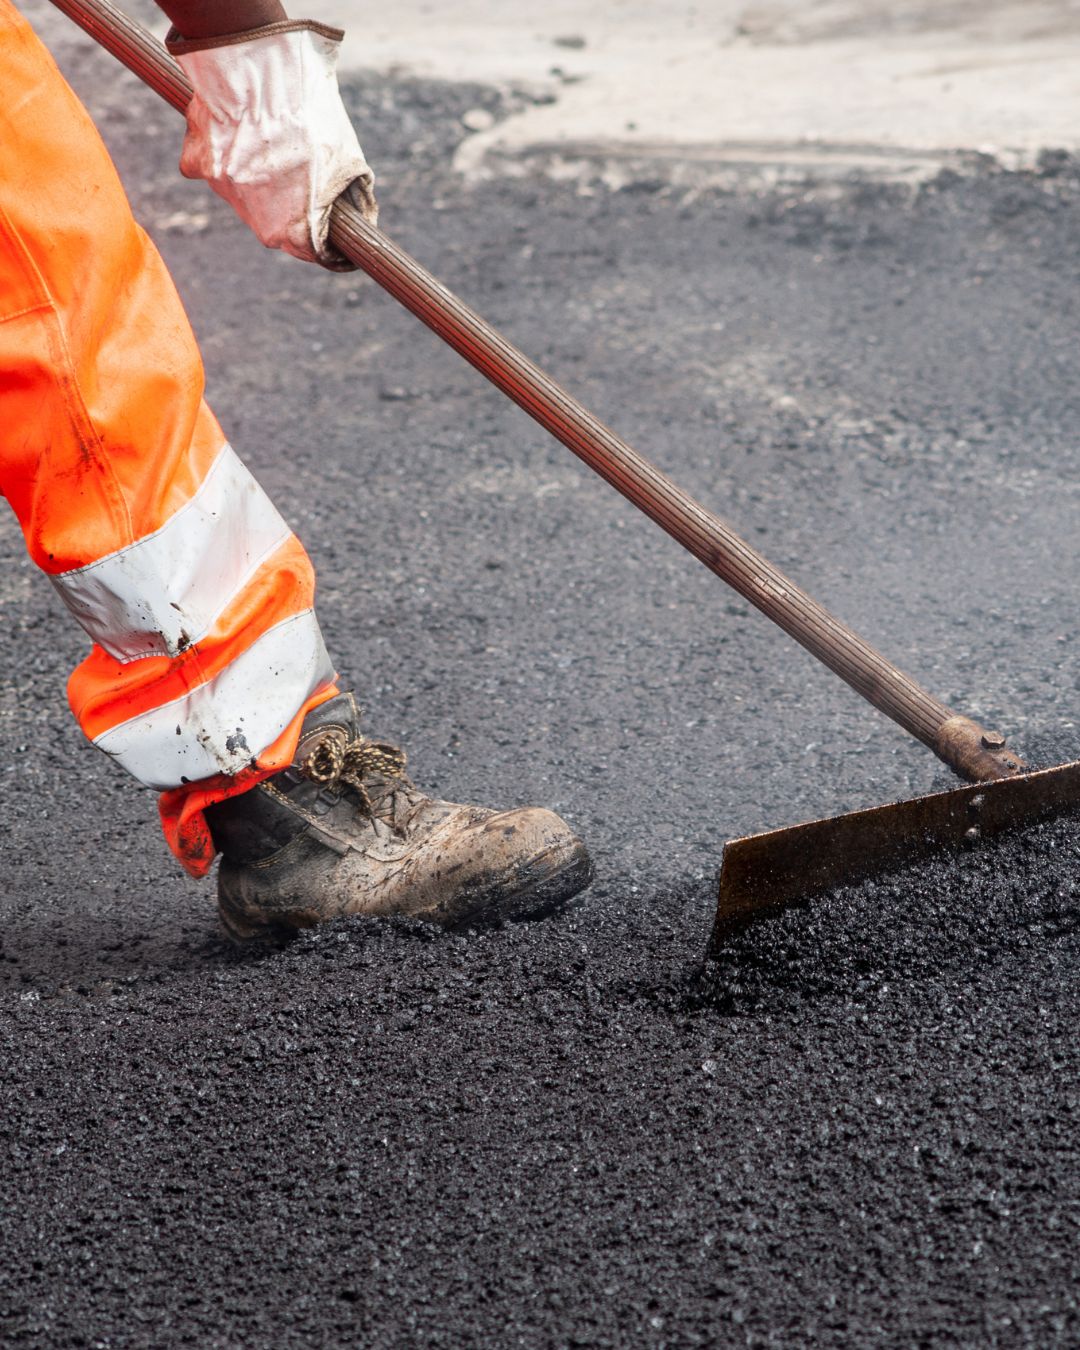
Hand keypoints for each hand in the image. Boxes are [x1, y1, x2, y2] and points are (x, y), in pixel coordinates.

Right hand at [166, 20, 376, 269]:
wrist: (256, 65)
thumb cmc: (308, 110)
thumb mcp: (345, 154)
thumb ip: (348, 189)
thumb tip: (356, 209)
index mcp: (293, 226)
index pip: (311, 251)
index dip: (324, 243)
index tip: (329, 235)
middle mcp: (256, 219)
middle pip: (274, 225)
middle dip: (288, 206)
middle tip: (298, 173)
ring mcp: (224, 192)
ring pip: (242, 193)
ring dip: (255, 175)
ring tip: (268, 138)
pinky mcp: (197, 164)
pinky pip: (208, 166)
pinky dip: (218, 152)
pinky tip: (233, 127)